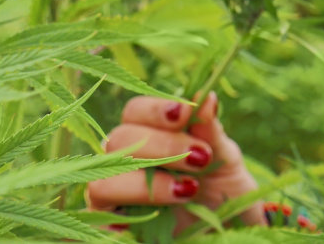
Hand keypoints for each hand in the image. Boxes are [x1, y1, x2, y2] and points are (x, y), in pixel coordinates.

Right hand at [86, 91, 261, 232]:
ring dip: (147, 185)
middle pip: (119, 140)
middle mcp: (125, 160)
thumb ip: (211, 132)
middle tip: (201, 159)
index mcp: (151, 134)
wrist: (227, 227)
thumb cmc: (222, 188)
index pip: (134, 110)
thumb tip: (206, 96)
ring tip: (188, 191)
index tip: (185, 114)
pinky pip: (96, 218)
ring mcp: (114, 193)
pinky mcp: (110, 224)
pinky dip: (117, 219)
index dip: (156, 109)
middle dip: (162, 147)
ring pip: (104, 180)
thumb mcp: (225, 160)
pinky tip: (148, 219)